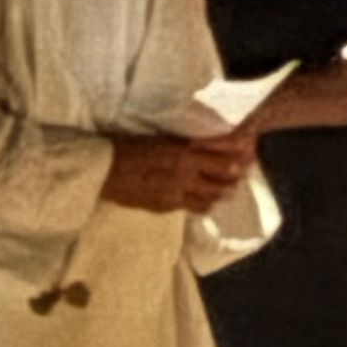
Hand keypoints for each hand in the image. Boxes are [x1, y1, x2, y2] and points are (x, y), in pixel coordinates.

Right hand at [102, 127, 256, 215]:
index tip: (246, 151)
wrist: (101, 170)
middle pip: (224, 181)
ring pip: (212, 198)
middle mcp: (185, 175)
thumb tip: (201, 144)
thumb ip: (182, 143)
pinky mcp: (166, 207)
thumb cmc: (124, 146)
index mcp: (183, 153)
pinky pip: (194, 208)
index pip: (224, 155)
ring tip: (224, 188)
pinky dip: (202, 203)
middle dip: (235, 177)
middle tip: (238, 172)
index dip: (239, 154)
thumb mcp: (158, 138)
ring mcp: (176, 194)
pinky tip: (200, 198)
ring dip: (221, 193)